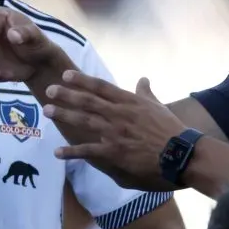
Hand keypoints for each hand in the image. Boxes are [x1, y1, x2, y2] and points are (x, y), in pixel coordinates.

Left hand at [43, 72, 185, 191]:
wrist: (181, 154)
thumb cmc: (172, 130)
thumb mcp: (158, 106)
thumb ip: (146, 93)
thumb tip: (143, 78)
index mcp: (128, 101)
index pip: (101, 87)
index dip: (81, 80)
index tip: (66, 74)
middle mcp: (118, 114)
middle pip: (87, 101)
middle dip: (66, 95)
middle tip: (49, 90)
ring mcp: (114, 133)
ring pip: (83, 121)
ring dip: (63, 115)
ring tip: (47, 111)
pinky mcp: (114, 153)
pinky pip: (88, 151)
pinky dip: (71, 152)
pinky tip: (57, 152)